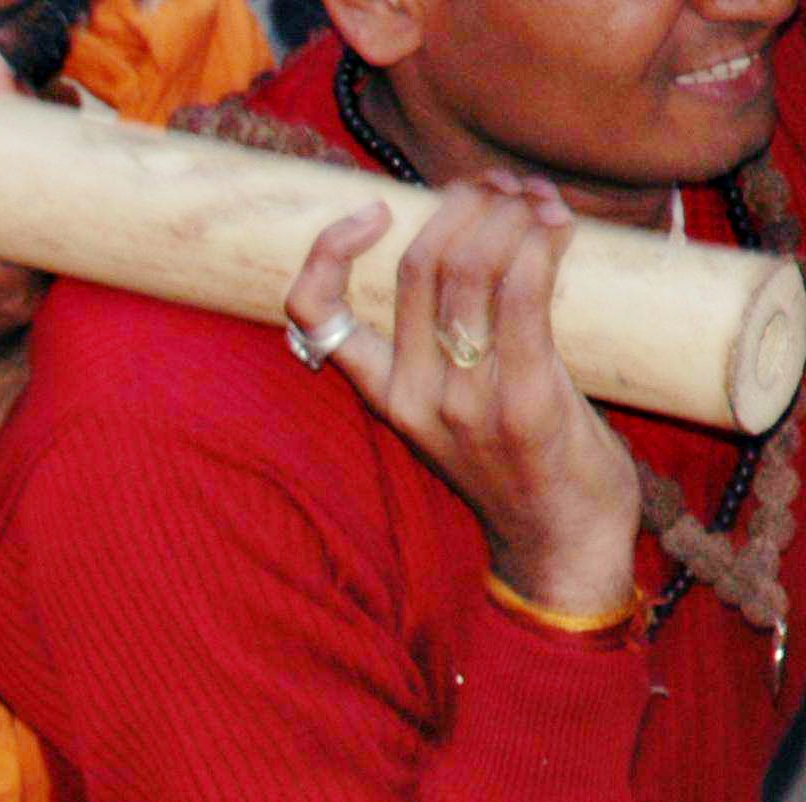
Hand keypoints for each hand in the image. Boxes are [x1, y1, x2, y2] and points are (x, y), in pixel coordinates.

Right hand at [287, 176, 642, 616]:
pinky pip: (525, 297)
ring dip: (512, 214)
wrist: (561, 540)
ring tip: (539, 200)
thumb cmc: (517, 463)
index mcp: (383, 396)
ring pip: (473, 269)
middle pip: (420, 264)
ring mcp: (466, 402)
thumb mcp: (453, 408)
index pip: (314, 316)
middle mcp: (413, 397)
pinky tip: (558, 228)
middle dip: (464, 203)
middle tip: (501, 187)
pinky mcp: (525, 401)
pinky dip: (542, 246)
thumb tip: (462, 246)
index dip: (327, 251)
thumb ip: (442, 345)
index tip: (371, 212)